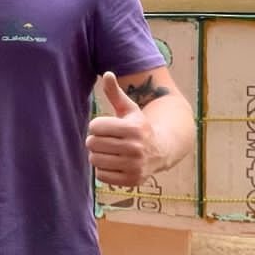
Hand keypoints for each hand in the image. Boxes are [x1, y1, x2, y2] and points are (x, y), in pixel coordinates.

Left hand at [86, 71, 156, 188]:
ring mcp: (134, 166)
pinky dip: (104, 170)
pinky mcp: (132, 181)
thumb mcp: (129, 109)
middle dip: (95, 141)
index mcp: (133, 128)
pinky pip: (101, 176)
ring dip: (98, 155)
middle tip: (106, 141)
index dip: (97, 126)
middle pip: (92, 143)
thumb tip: (107, 73)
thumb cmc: (139, 127)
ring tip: (109, 152)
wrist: (162, 150)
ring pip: (95, 160)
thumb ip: (116, 93)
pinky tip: (114, 164)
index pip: (95, 126)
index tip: (106, 127)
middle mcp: (135, 148)